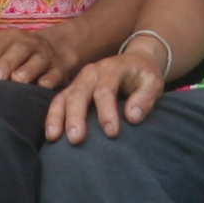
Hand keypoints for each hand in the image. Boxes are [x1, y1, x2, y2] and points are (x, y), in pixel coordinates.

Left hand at [0, 24, 84, 89]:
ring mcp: (46, 55)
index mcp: (9, 38)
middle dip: (6, 63)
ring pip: (37, 60)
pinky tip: (43, 86)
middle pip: (17, 50)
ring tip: (18, 80)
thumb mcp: (2, 54)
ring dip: (27, 70)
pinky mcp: (60, 69)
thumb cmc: (19, 59)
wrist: (59, 49)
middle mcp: (28, 43)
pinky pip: (56, 73)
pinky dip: (50, 80)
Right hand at [45, 48, 167, 142]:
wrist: (135, 63)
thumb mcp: (153, 83)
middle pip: (79, 93)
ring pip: (64, 97)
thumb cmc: (144, 77)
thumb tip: (132, 117)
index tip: (112, 133)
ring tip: (54, 137)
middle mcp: (91, 72)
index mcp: (112, 68)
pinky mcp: (72, 90)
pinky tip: (50, 134)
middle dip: (76, 117)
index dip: (107, 112)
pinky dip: (52, 117)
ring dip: (57, 117)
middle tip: (76, 139)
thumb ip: (145, 98)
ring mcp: (79, 81)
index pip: (106, 90)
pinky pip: (58, 102)